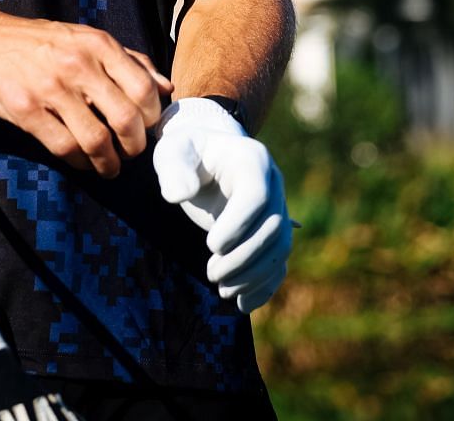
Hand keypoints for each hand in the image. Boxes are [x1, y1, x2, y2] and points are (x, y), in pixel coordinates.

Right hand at [0, 10, 171, 177]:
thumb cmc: (37, 43)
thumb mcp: (84, 39)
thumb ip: (128, 60)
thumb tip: (167, 88)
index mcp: (97, 43)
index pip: (144, 88)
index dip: (153, 116)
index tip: (148, 128)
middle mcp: (77, 64)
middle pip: (126, 118)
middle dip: (135, 145)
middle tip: (132, 152)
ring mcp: (50, 88)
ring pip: (97, 140)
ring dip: (110, 163)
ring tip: (110, 167)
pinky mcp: (26, 111)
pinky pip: (65, 148)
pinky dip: (81, 163)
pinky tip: (84, 163)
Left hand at [152, 97, 291, 311]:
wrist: (207, 155)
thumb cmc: (187, 152)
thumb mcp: (173, 151)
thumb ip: (173, 169)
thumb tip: (180, 195)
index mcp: (252, 160)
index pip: (257, 196)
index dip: (239, 225)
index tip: (211, 246)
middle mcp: (273, 183)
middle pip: (273, 227)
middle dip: (244, 258)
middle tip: (211, 273)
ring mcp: (278, 207)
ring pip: (280, 248)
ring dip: (254, 275)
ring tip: (222, 289)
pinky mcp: (273, 231)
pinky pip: (279, 262)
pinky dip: (265, 286)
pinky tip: (242, 304)